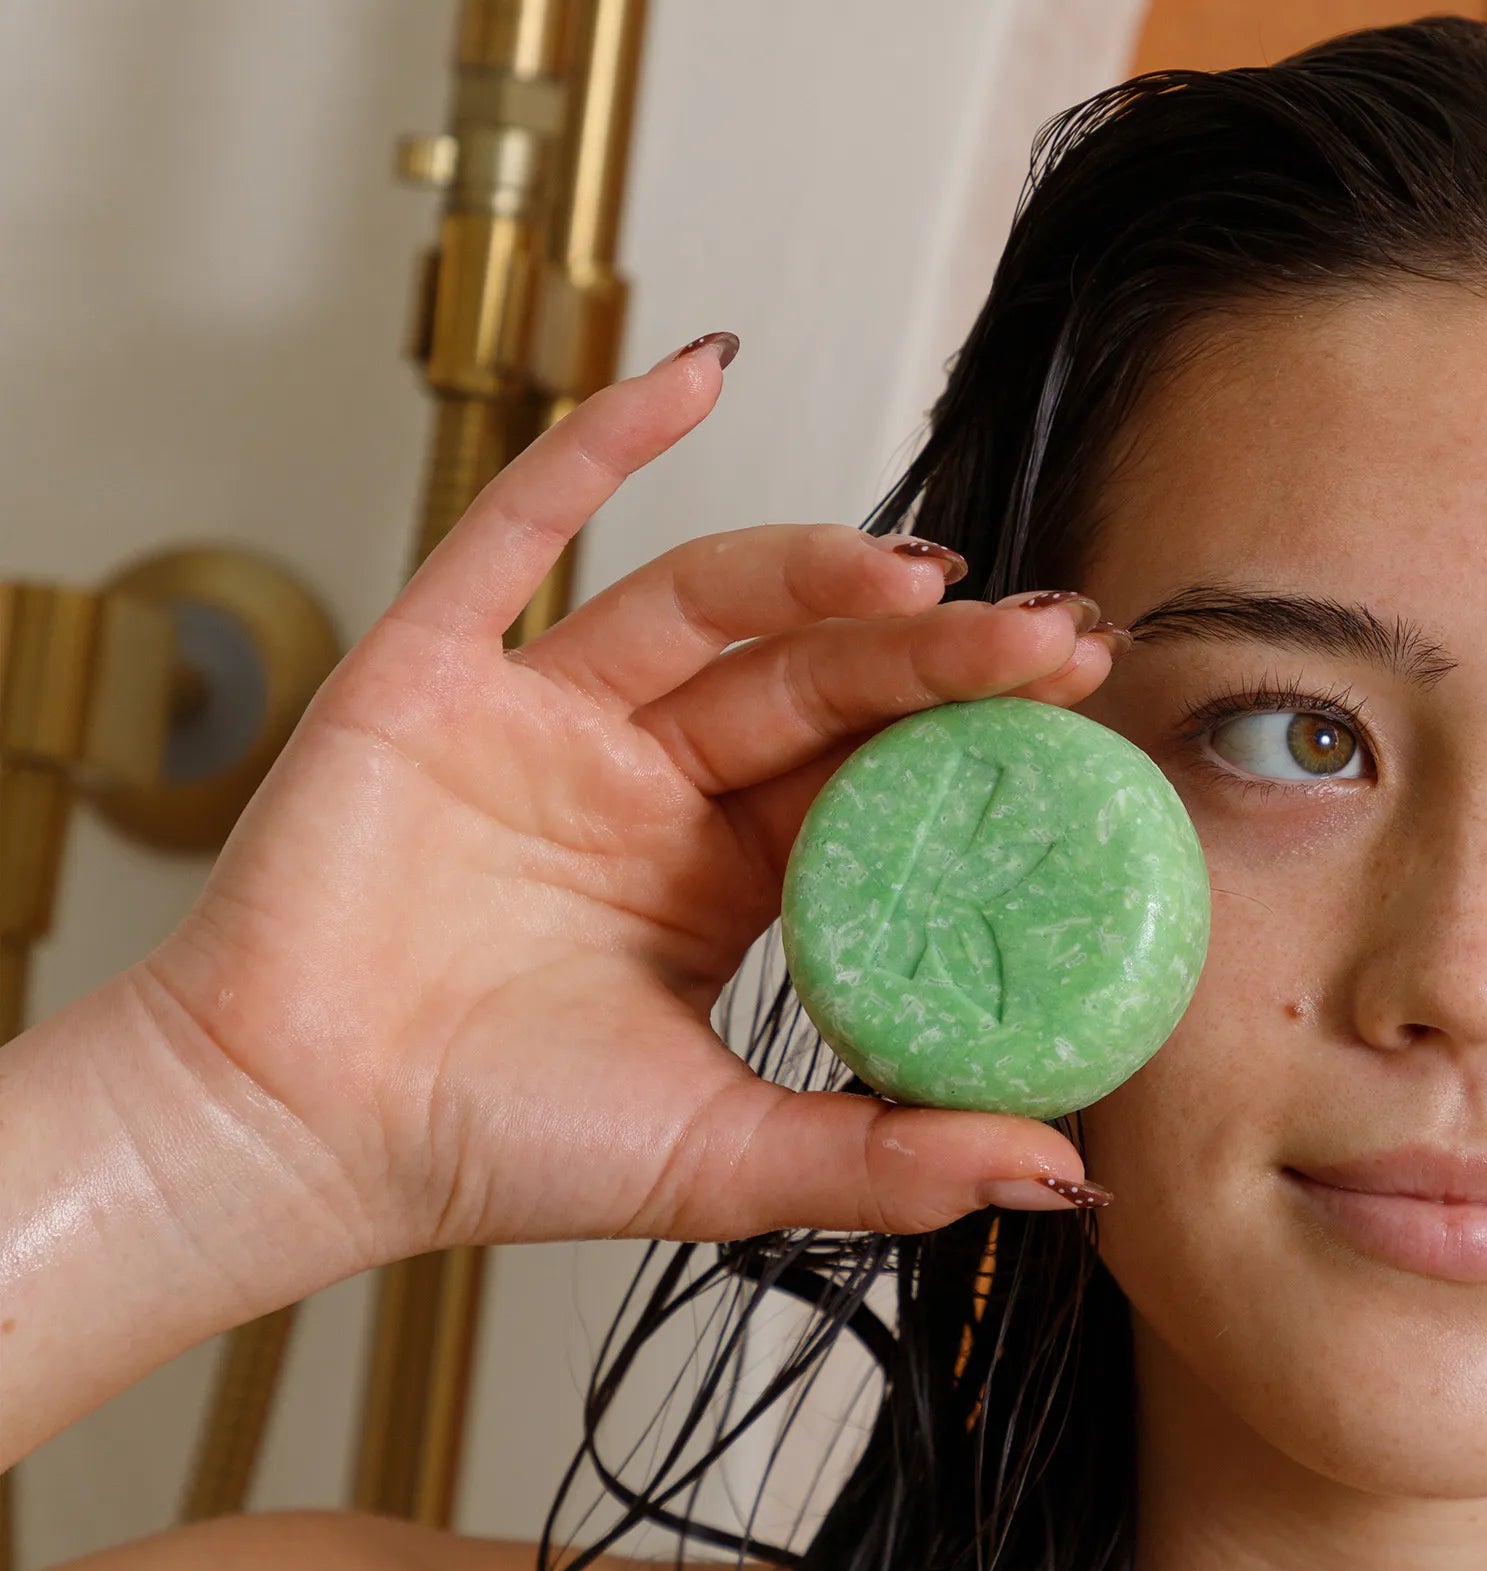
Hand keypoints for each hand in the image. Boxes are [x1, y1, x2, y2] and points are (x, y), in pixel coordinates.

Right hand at [133, 338, 1117, 1268]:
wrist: (302, 1139)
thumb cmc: (495, 1147)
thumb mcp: (730, 1158)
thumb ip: (889, 1160)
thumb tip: (1061, 1173)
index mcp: (723, 877)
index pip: (868, 775)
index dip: (971, 737)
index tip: (1079, 712)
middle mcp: (648, 788)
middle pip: (812, 682)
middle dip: (934, 657)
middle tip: (1050, 639)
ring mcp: (546, 723)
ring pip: (701, 606)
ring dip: (811, 572)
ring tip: (924, 578)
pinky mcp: (437, 676)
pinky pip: (521, 532)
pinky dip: (600, 449)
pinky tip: (697, 376)